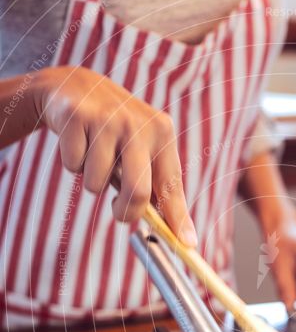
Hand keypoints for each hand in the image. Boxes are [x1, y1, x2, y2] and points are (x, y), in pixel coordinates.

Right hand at [31, 65, 196, 244]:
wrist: (74, 87)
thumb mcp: (141, 150)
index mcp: (162, 133)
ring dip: (91, 179)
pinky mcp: (77, 117)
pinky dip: (72, 163)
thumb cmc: (113, 131)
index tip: (186, 244)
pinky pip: (73, 166)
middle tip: (118, 212)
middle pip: (138, 191)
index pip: (172, 185)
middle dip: (125, 212)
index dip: (178, 218)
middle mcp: (139, 124)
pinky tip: (77, 140)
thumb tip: (181, 234)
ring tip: (93, 154)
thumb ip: (158, 187)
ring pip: (97, 183)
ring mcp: (107, 119)